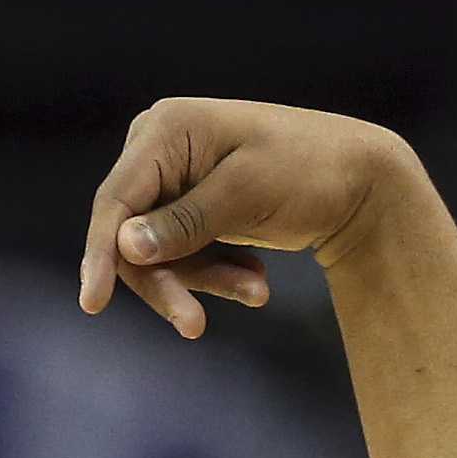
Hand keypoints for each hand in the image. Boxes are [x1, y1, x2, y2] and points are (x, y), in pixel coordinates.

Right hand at [81, 98, 423, 339]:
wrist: (364, 179)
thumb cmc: (310, 172)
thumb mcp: (248, 195)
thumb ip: (187, 222)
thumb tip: (125, 245)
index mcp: (166, 131)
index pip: (117, 199)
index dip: (101, 252)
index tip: (92, 302)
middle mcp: (160, 151)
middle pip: (133, 233)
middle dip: (167, 281)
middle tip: (195, 326)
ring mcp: (177, 181)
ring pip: (162, 252)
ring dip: (206, 281)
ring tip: (259, 292)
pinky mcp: (197, 209)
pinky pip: (190, 254)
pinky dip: (221, 274)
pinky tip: (258, 281)